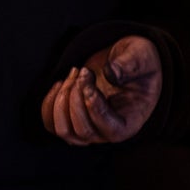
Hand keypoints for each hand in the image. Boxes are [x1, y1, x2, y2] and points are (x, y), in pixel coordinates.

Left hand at [41, 35, 162, 145]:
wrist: (127, 63)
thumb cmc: (138, 63)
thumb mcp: (140, 57)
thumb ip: (129, 65)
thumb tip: (110, 73)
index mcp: (128, 123)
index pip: (110, 130)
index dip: (95, 107)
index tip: (89, 80)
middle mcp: (106, 133)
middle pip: (82, 132)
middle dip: (76, 98)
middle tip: (82, 71)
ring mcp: (87, 129)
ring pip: (63, 130)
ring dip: (61, 100)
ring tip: (73, 75)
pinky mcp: (72, 120)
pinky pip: (51, 123)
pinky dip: (49, 104)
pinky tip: (61, 83)